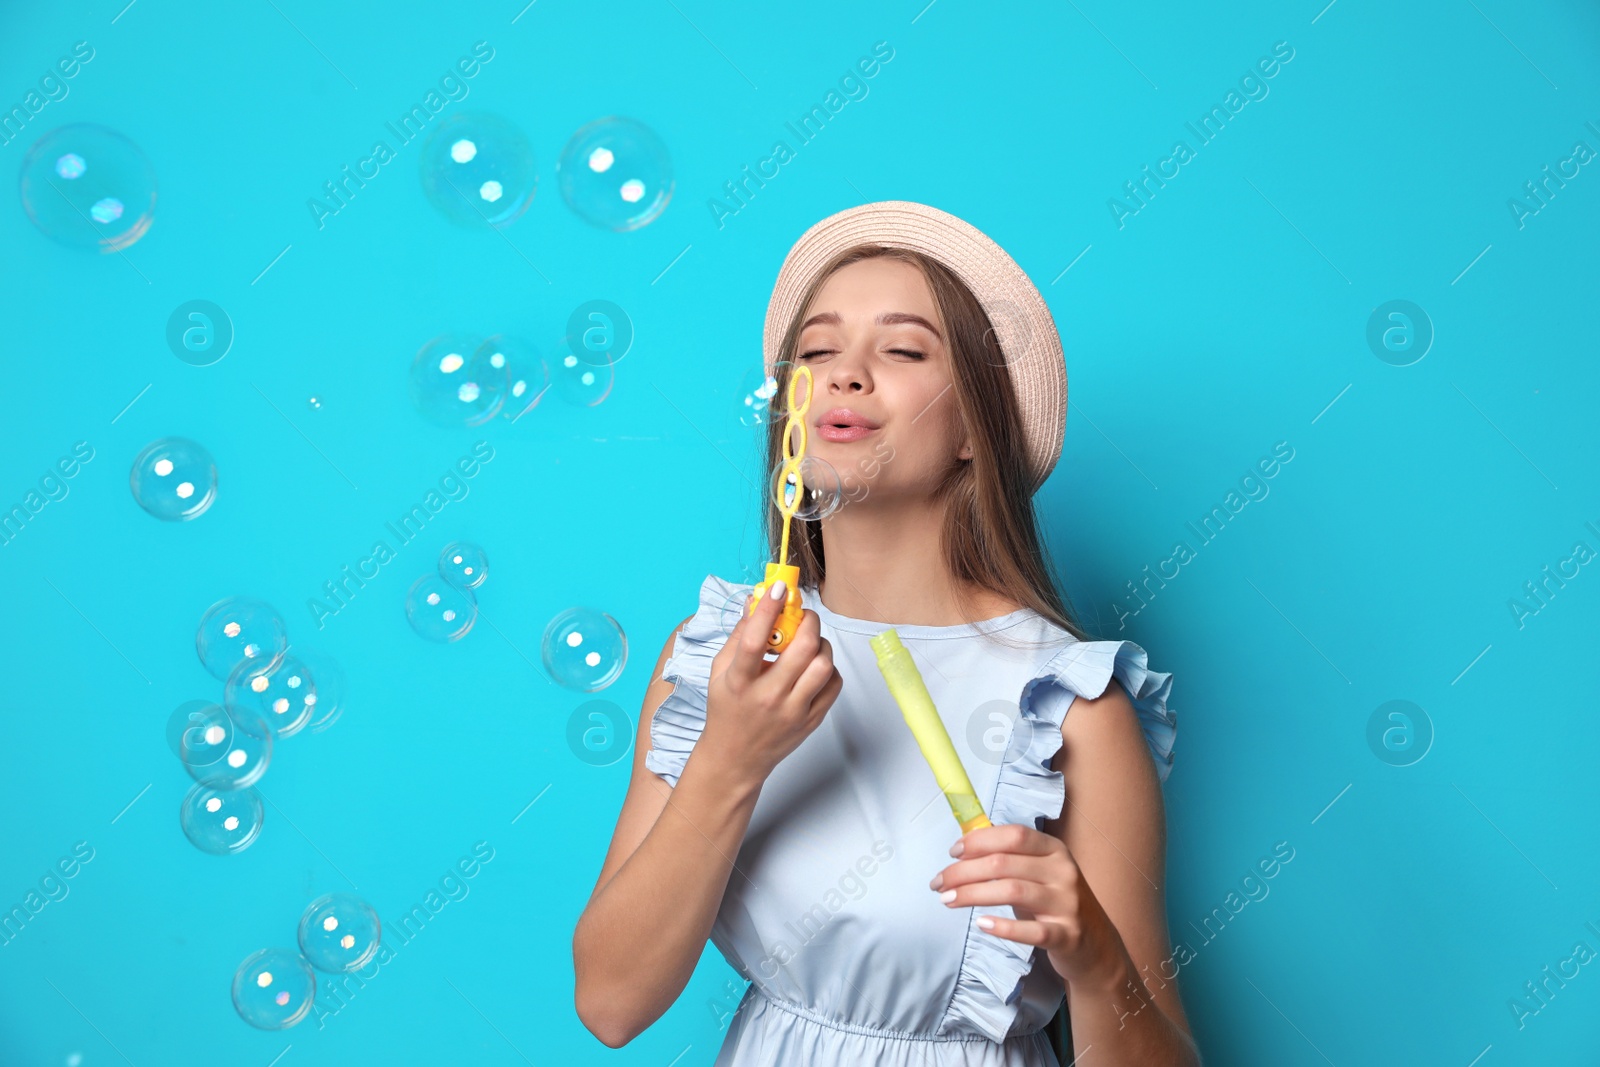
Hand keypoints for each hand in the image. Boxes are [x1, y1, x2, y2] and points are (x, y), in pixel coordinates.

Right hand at [698, 579, 842, 784]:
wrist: (735, 758)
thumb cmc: (727, 709)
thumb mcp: (720, 671)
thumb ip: (738, 635)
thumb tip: (755, 600)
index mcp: (739, 683)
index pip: (755, 641)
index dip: (769, 610)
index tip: (778, 589)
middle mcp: (768, 697)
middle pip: (801, 650)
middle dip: (808, 622)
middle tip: (803, 617)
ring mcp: (792, 711)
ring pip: (823, 665)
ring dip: (820, 644)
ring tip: (809, 643)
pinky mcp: (811, 721)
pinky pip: (833, 684)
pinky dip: (828, 667)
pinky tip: (813, 666)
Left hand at [929, 823, 1129, 989]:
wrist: (1096, 945)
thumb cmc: (1055, 903)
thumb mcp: (1039, 873)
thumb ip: (1010, 858)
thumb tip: (965, 843)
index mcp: (1054, 850)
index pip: (1014, 835)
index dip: (980, 840)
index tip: (953, 852)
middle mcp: (1063, 872)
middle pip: (1004, 864)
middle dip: (963, 872)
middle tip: (939, 883)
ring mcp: (1067, 903)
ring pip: (1013, 891)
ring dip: (973, 895)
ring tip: (947, 900)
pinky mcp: (1068, 935)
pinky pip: (1033, 930)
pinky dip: (1005, 927)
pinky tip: (982, 924)